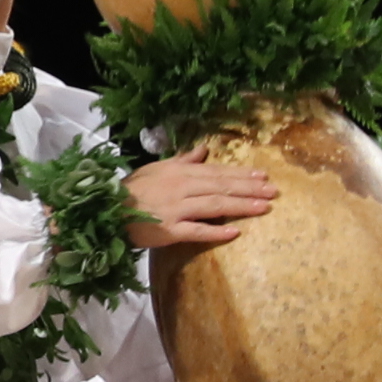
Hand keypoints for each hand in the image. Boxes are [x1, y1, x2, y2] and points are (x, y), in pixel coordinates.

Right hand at [124, 156, 271, 251]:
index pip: (216, 172)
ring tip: (263, 207)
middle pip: (221, 187)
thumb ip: (183, 159)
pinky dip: (215, 231)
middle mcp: (181, 187)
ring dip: (241, 206)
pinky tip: (234, 232)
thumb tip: (203, 149)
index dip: (241, 173)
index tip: (263, 175)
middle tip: (273, 191)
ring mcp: (176, 209)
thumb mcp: (157, 167)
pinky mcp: (169, 230)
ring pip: (214, 205)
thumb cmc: (133, 189)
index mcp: (179, 172)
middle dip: (249, 188)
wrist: (108, 210)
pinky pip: (196, 230)